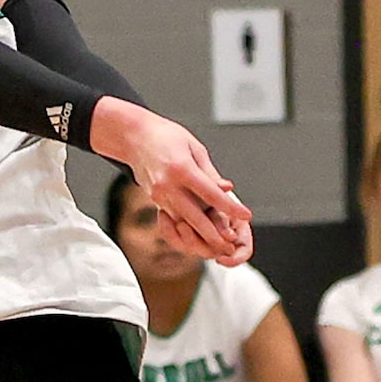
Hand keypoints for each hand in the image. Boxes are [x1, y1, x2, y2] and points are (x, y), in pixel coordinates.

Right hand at [92, 102, 252, 265]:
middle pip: (195, 216)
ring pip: (183, 222)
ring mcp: (159, 195)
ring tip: (218, 244)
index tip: (246, 215)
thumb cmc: (166, 136)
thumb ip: (210, 172)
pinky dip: (187, 228)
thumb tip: (226, 189)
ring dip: (200, 235)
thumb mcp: (194, 148)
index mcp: (181, 168)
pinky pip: (174, 218)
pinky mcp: (154, 199)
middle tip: (230, 245)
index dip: (230, 207)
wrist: (134, 137)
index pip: (211, 194)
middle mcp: (168, 185)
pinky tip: (199, 235)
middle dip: (214, 234)